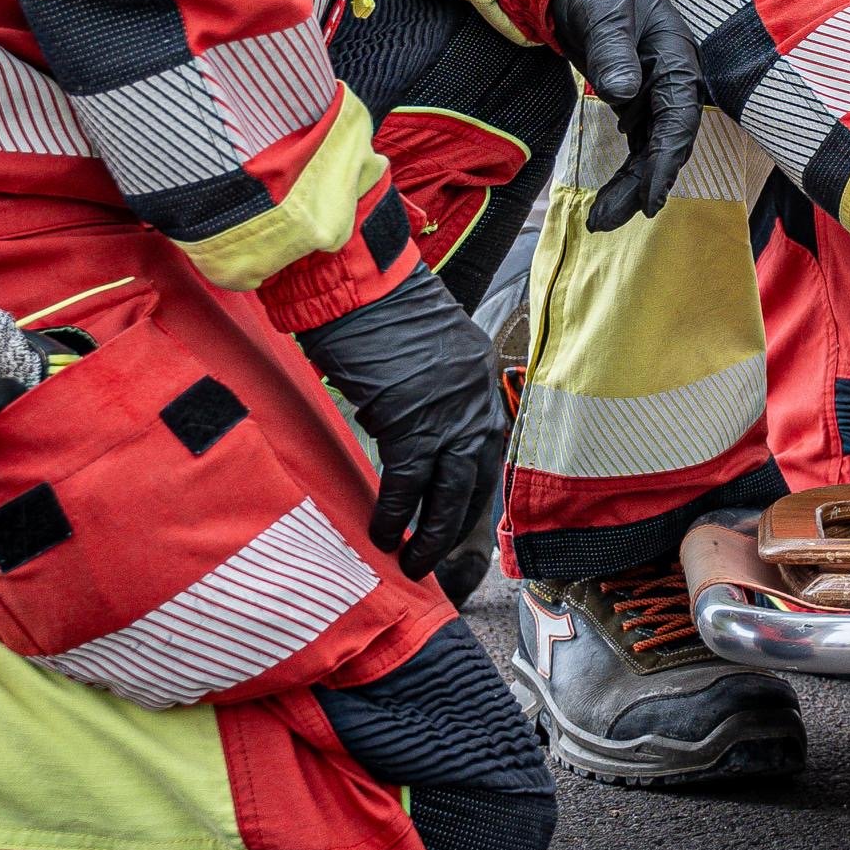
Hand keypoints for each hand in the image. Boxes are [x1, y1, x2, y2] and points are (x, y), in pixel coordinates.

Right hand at [300, 269, 511, 600]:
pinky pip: (409, 484)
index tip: (458, 526)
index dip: (472, 496)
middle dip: (455, 527)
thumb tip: (413, 434)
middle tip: (432, 560)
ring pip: (451, 493)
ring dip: (429, 535)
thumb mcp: (423, 352)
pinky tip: (381, 536)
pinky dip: (394, 515)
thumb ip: (430, 393)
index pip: (488, 453)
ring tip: (410, 563)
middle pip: (476, 480)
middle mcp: (476, 400)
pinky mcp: (413, 422)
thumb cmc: (381, 313)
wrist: (361, 286)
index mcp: (481, 381)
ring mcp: (448, 413)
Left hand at [546, 0, 715, 229]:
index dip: (666, 162)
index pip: (679, 121)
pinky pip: (634, 144)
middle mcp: (670, 82)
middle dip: (641, 184)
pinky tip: (607, 195)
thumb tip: (622, 92)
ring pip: (648, 150)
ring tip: (600, 219)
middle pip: (665, 144)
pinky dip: (623, 170)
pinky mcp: (633, 100)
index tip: (650, 198)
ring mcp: (652, 94)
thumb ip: (614, 52)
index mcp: (676, 61)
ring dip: (629, 184)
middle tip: (609, 219)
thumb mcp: (604, 15)